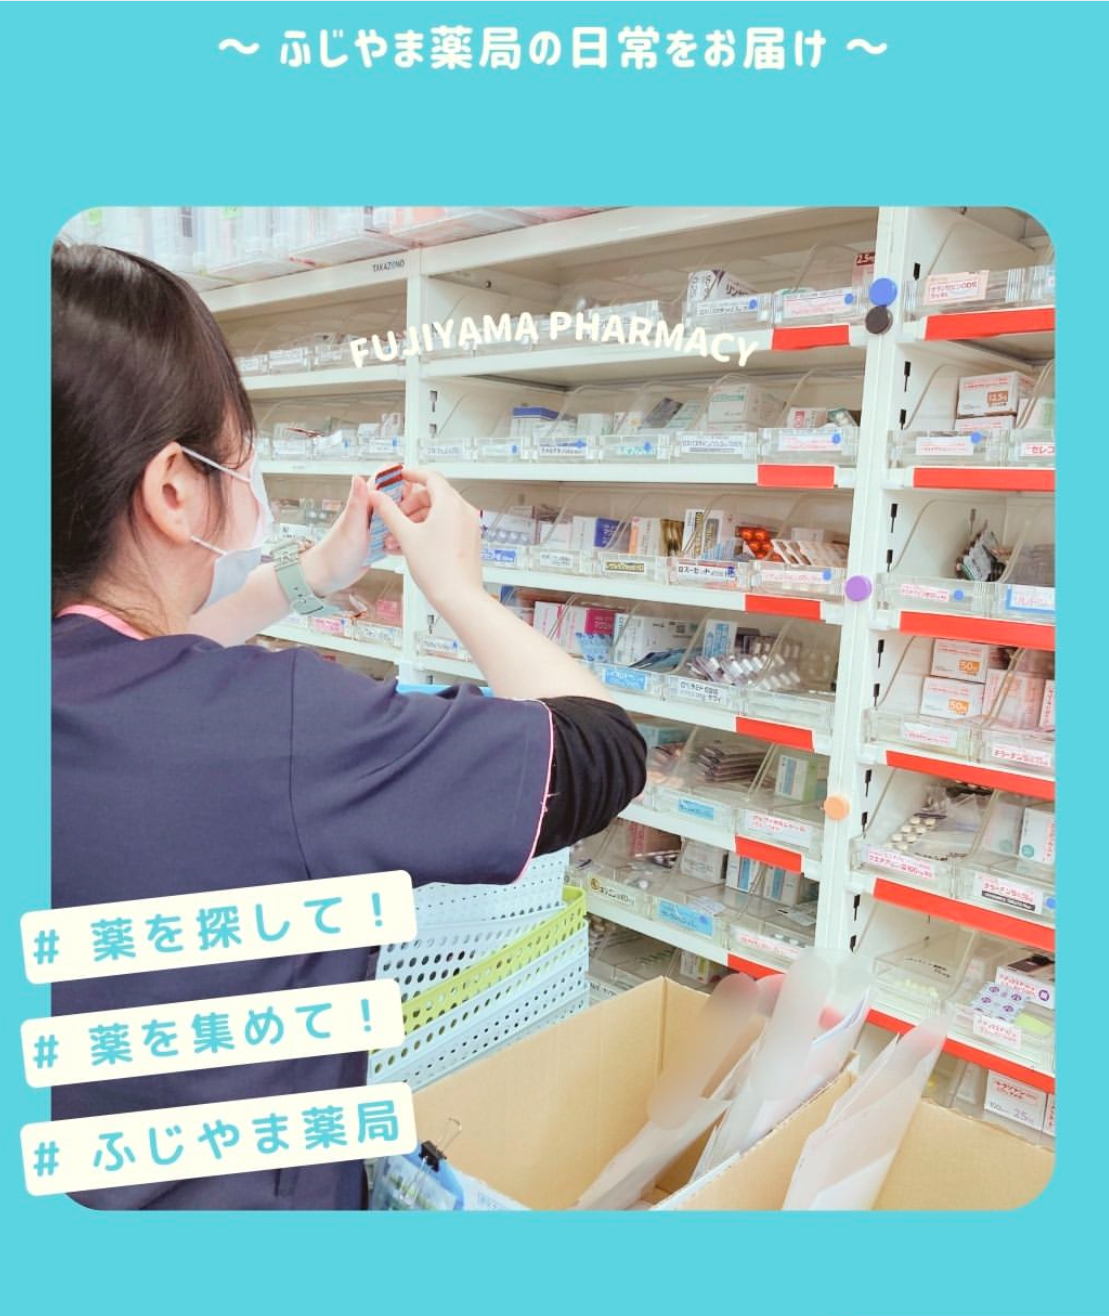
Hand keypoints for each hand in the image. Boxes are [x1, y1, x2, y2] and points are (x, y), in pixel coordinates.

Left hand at [301, 472, 430, 595]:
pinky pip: (398, 534)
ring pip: (401, 517)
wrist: (328, 576)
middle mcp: (372, 511)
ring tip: (399, 539)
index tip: (415, 488)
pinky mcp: (380, 540)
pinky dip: (402, 540)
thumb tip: (358, 477)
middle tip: (409, 523)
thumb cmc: (335, 553)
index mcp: (365, 503)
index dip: (402, 478)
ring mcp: (377, 526)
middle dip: (411, 507)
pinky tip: (398, 549)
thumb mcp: (351, 527)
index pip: (386, 479)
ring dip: (406, 526)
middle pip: (400, 498)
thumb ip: (357, 503)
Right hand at [367, 467, 485, 614]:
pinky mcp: (470, 540)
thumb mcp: (406, 536)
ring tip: (400, 536)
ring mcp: (469, 526)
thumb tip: (376, 497)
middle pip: (434, 495)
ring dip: (418, 519)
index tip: (400, 476)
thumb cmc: (437, 569)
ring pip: (440, 512)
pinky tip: (414, 545)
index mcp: (450, 504)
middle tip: (395, 515)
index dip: (412, 474)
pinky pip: (448, 525)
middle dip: (411, 504)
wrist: (458, 597)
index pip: (431, 477)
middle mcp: (464, 511)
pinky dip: (430, 529)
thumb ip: (389, 512)